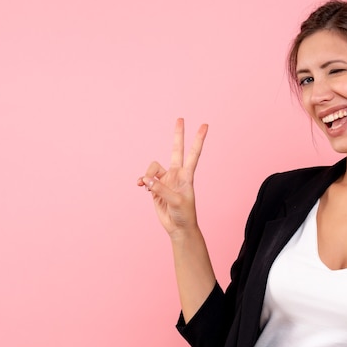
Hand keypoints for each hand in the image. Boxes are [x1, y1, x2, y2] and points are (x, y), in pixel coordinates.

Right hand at [137, 118, 208, 236]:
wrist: (178, 227)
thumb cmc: (184, 214)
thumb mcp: (176, 201)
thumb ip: (161, 188)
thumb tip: (146, 179)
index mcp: (187, 175)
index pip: (193, 153)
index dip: (198, 139)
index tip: (205, 125)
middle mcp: (176, 174)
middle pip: (176, 149)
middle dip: (178, 134)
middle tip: (181, 118)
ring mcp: (166, 180)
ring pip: (153, 168)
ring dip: (148, 174)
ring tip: (146, 186)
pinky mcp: (156, 188)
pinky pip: (146, 179)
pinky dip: (142, 181)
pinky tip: (141, 186)